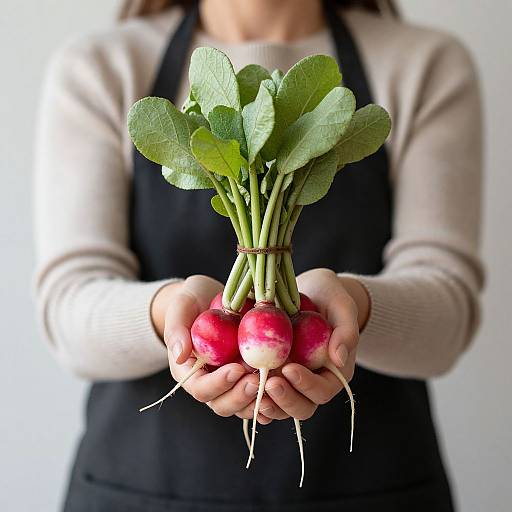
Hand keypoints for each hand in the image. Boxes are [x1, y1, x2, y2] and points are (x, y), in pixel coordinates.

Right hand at [151, 275, 281, 422]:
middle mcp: (209, 382)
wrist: (209, 297)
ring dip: (257, 400)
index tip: (236, 368)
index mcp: (188, 371)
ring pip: (243, 405)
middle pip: (222, 404)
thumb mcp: (181, 307)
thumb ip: (176, 329)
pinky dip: (271, 398)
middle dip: (240, 396)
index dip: (218, 384)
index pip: (201, 389)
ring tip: (273, 383)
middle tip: (257, 380)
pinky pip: (260, 396)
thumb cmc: (192, 300)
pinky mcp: (248, 377)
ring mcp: (230, 383)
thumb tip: (179, 355)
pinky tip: (285, 387)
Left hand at [262, 268, 369, 419]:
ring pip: (279, 407)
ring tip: (249, 387)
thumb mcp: (342, 306)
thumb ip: (346, 331)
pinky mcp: (271, 375)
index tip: (289, 369)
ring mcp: (290, 382)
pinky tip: (237, 386)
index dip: (307, 385)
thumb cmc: (329, 296)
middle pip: (301, 407)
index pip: (322, 391)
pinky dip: (250, 396)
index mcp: (333, 373)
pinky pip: (261, 395)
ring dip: (266, 403)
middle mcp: (312, 383)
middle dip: (285, 400)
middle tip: (269, 383)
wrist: (308, 291)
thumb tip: (338, 358)